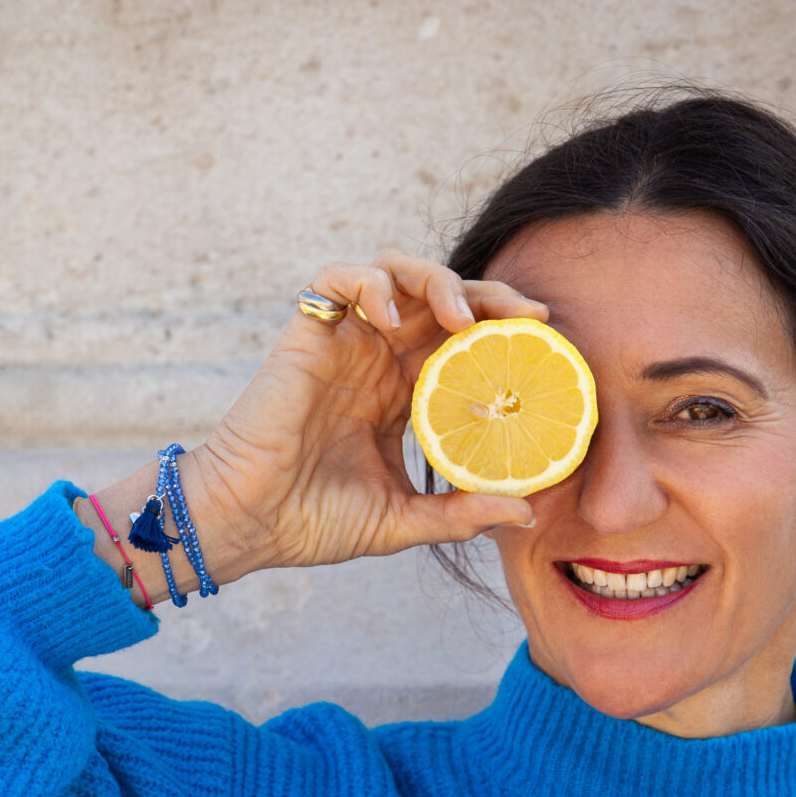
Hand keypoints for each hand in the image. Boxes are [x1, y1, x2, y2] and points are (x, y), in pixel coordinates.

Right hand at [183, 250, 548, 584]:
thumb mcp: (402, 520)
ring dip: (437, 279)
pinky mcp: (308, 334)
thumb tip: (526, 513)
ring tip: (463, 315)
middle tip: (529, 317)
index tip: (548, 346)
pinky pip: (338, 278)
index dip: (506, 334)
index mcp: (403, 395)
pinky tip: (393, 317)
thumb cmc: (312, 522)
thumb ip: (461, 513)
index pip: (465, 345)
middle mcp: (378, 360)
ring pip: (397, 273)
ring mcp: (345, 343)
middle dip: (490, 296)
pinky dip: (370, 283)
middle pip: (443, 300)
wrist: (247, 523)